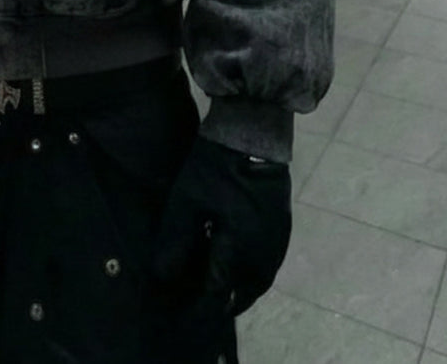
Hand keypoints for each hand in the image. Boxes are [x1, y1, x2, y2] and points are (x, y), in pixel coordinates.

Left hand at [152, 134, 290, 314]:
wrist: (253, 132)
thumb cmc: (216, 167)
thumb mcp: (187, 201)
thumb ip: (176, 241)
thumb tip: (163, 275)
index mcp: (241, 251)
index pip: (219, 292)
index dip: (201, 306)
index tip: (185, 314)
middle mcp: (265, 253)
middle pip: (245, 292)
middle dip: (224, 301)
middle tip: (204, 307)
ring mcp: (278, 239)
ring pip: (261, 279)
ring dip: (242, 289)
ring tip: (222, 291)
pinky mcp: (283, 224)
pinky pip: (269, 262)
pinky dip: (255, 272)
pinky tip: (241, 265)